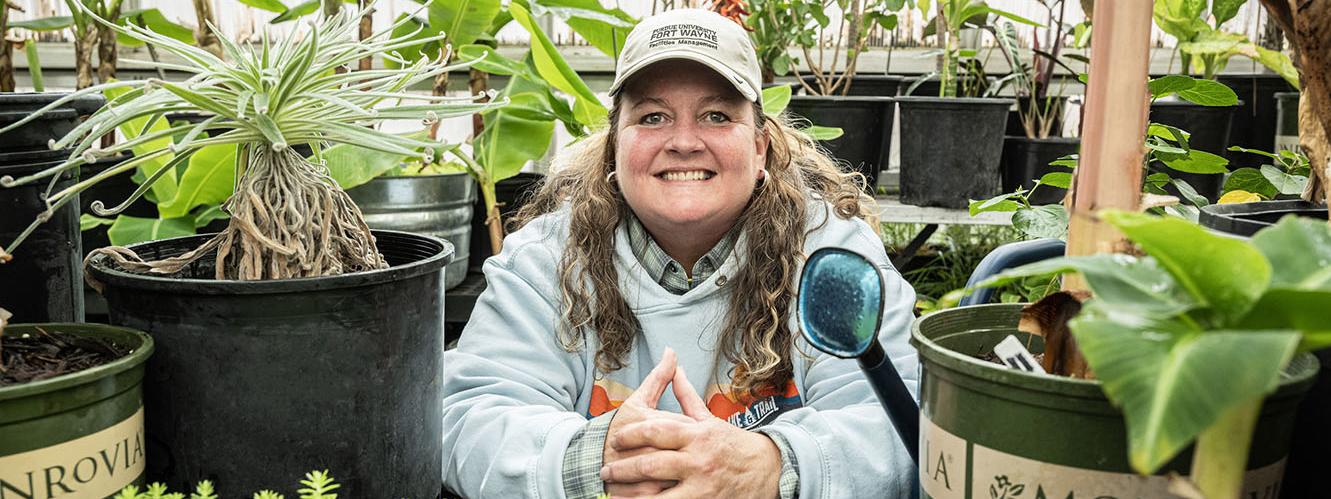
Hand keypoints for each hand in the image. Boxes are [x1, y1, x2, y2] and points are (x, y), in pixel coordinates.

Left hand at [601, 369, 782, 498]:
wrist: (767, 470)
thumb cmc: (733, 444)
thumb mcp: (709, 418)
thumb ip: (686, 395)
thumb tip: (673, 366)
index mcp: (696, 434)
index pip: (656, 430)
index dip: (631, 434)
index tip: (616, 439)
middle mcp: (698, 459)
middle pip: (651, 462)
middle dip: (624, 468)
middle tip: (606, 470)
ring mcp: (701, 484)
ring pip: (657, 491)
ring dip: (630, 494)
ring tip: (612, 493)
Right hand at [602, 348, 695, 496]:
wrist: (589, 457)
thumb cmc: (618, 428)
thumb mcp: (638, 400)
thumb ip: (659, 377)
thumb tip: (672, 353)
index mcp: (649, 422)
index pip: (684, 427)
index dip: (692, 432)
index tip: (695, 436)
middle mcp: (647, 446)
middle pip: (683, 452)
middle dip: (694, 455)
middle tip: (699, 457)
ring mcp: (642, 472)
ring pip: (676, 476)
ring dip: (685, 476)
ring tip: (690, 474)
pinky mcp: (638, 492)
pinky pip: (662, 495)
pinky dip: (672, 493)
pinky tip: (678, 489)